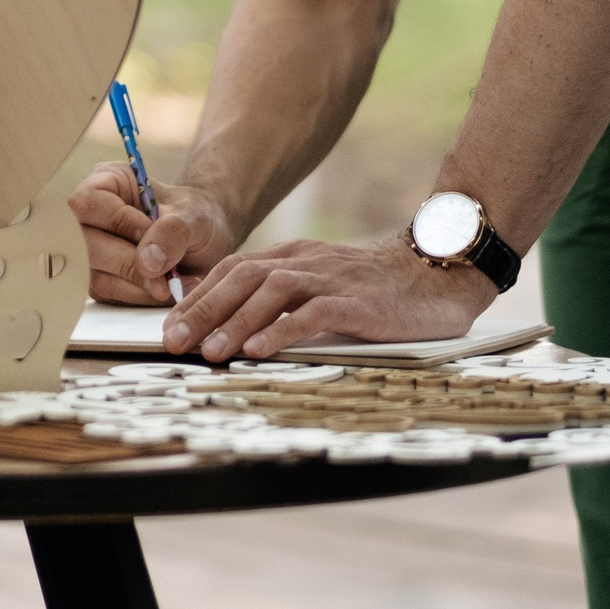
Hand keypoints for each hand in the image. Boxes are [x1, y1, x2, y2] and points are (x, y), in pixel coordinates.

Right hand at [69, 164, 235, 303]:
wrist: (203, 242)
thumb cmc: (194, 217)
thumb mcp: (193, 216)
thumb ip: (172, 232)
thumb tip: (146, 262)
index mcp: (106, 182)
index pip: (87, 203)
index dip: (117, 220)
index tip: (150, 229)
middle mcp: (90, 216)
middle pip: (84, 245)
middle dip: (129, 262)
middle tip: (167, 271)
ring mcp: (90, 251)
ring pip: (96, 276)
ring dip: (140, 284)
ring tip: (176, 280)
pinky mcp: (99, 279)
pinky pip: (111, 294)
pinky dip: (142, 296)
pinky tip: (167, 288)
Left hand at [160, 234, 493, 361]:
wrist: (437, 272)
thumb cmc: (377, 286)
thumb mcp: (322, 282)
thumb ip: (285, 295)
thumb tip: (235, 324)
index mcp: (293, 256)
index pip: (233, 270)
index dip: (198, 297)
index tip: (171, 326)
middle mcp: (306, 262)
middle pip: (242, 278)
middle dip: (203, 311)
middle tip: (173, 342)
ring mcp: (332, 279)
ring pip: (271, 292)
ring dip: (235, 322)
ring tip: (210, 352)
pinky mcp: (358, 301)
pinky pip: (313, 313)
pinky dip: (282, 330)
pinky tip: (260, 350)